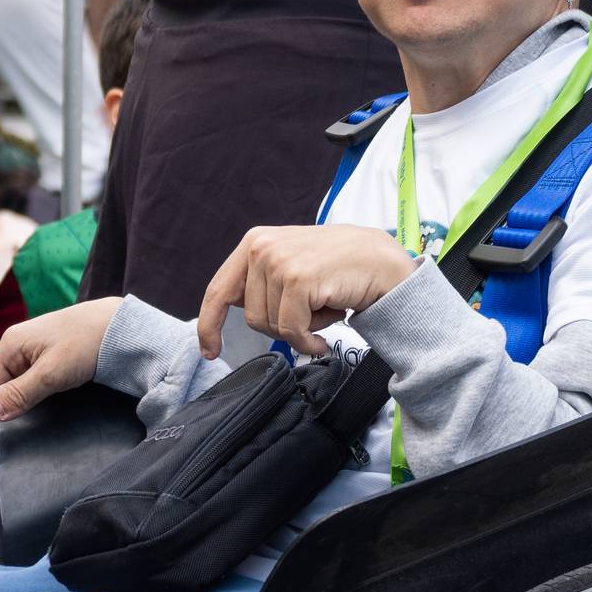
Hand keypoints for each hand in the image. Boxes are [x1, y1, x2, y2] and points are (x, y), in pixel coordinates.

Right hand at [0, 297, 123, 450]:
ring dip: (16, 406)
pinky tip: (36, 412)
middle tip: (3, 443)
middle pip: (0, 386)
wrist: (120, 325)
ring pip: (16, 385)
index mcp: (11, 344)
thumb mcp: (52, 372)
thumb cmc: (86, 342)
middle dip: (0, 413)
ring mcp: (34, 351)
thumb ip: (21, 393)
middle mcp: (18, 346)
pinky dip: (31, 398)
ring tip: (18, 431)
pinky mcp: (50, 356)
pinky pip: (32, 381)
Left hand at [197, 224, 414, 359]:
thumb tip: (232, 307)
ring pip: (271, 326)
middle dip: (282, 327)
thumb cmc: (340, 268)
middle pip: (251, 318)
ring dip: (301, 329)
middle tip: (312, 311)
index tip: (209, 350)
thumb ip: (261, 280)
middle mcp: (262, 247)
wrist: (382, 262)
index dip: (210, 325)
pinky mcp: (298, 280)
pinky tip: (326, 332)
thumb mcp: (291, 264)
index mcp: (255, 241)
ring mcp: (279, 261)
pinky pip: (292, 331)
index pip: (219, 289)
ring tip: (324, 306)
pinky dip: (309, 340)